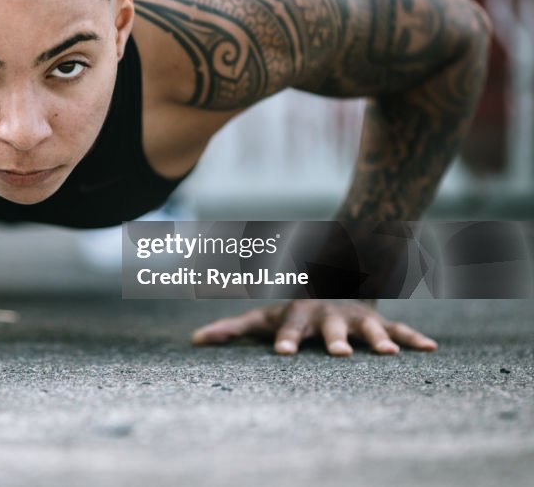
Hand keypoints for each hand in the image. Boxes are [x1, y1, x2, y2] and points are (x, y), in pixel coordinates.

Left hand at [191, 299, 437, 355]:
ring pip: (369, 329)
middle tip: (338, 354)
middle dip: (335, 340)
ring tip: (389, 354)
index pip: (289, 328)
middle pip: (331, 329)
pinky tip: (431, 350)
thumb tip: (194, 341)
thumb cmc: (287, 307)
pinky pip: (400, 329)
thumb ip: (230, 329)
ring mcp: (355, 318)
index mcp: (299, 315)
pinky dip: (414, 338)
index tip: (282, 354)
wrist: (330, 272)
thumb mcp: (260, 315)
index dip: (285, 340)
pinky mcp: (378, 322)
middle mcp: (328, 316)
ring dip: (379, 340)